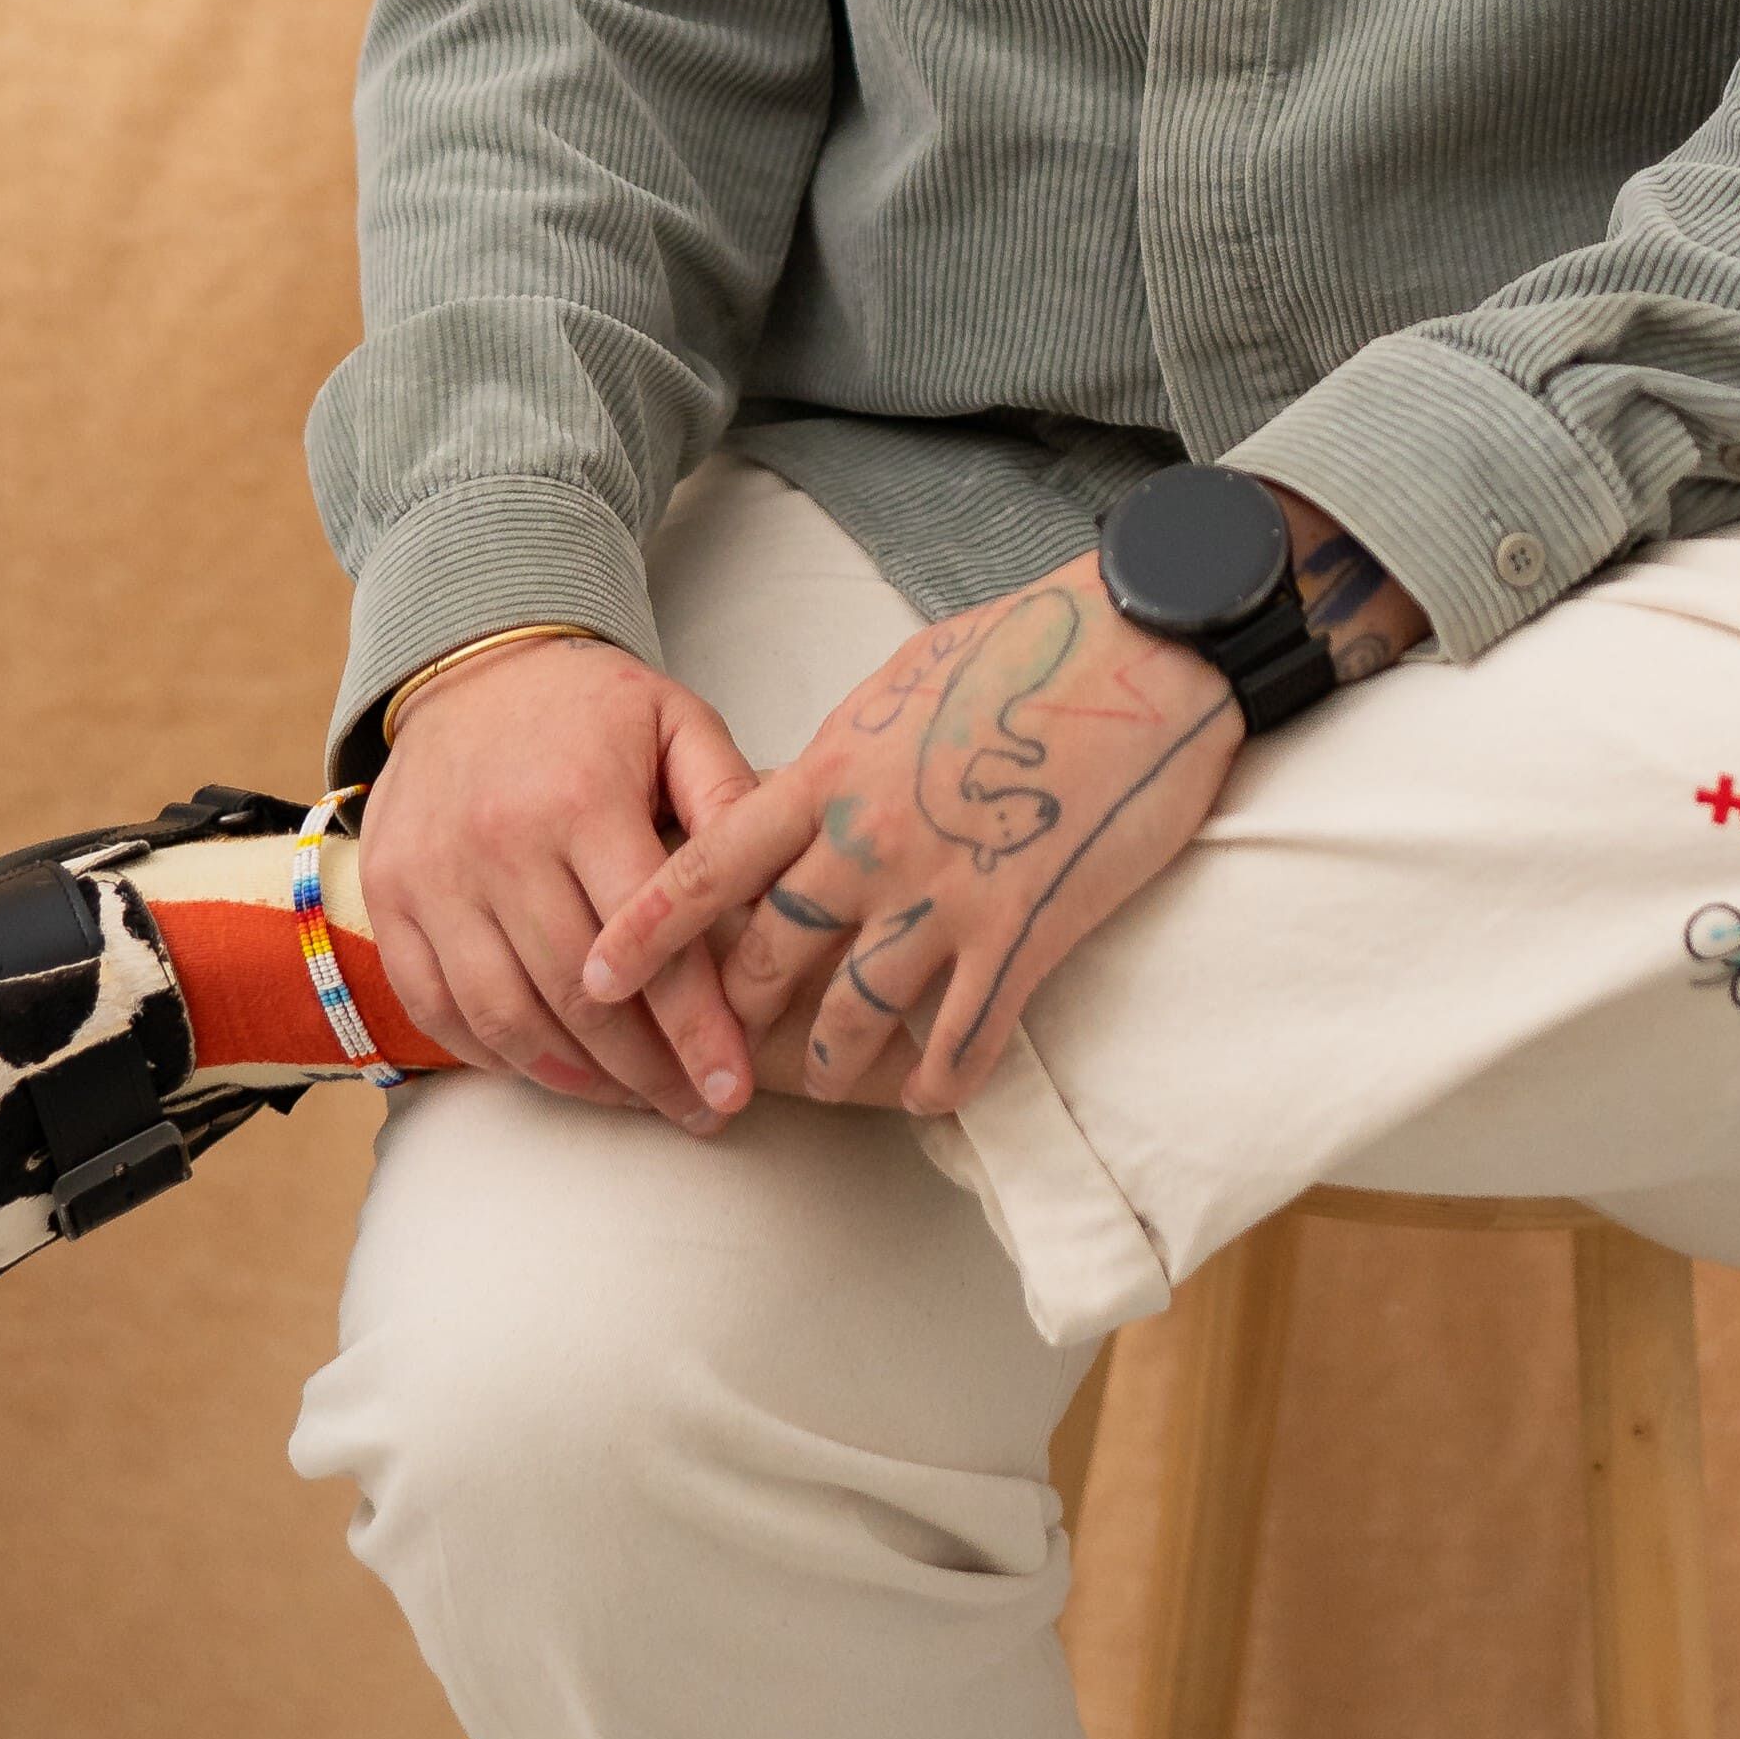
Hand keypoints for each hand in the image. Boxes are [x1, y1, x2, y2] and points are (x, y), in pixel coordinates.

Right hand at [360, 641, 763, 1128]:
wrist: (470, 664)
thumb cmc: (590, 706)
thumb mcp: (676, 721)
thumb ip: (727, 797)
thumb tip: (779, 882)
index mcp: (580, 801)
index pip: (648, 940)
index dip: (695, 1027)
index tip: (732, 1090)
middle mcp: (499, 845)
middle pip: (578, 996)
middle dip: (646, 1071)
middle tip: (697, 1108)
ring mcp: (433, 877)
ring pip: (506, 1016)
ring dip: (576, 1078)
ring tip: (635, 1099)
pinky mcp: (389, 898)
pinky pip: (437, 1007)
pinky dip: (495, 1055)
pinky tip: (552, 1069)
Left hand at [581, 556, 1242, 1117]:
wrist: (1144, 647)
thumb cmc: (1029, 647)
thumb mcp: (902, 685)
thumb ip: (842, 755)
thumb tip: (805, 791)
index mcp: (830, 773)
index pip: (706, 869)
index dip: (644, 934)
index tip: (595, 980)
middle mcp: (869, 842)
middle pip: (767, 960)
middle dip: (735, 1018)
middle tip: (722, 1054)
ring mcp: (946, 893)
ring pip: (852, 1018)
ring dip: (832, 1066)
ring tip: (830, 1086)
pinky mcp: (1024, 932)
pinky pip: (961, 1039)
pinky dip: (938, 1080)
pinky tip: (931, 1091)